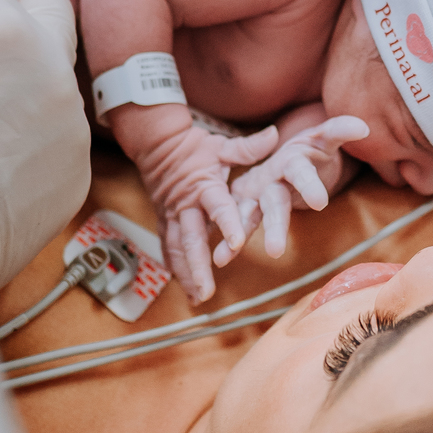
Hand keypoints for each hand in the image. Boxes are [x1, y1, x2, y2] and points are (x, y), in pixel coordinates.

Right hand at [136, 119, 279, 303]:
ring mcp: (172, 216)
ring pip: (177, 250)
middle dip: (198, 267)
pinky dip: (176, 269)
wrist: (157, 144)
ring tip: (198, 298)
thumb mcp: (222, 146)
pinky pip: (168, 249)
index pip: (218, 208)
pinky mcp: (165, 222)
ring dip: (187, 274)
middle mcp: (186, 206)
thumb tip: (275, 134)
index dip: (228, 225)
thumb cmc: (195, 147)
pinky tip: (186, 289)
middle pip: (191, 240)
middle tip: (208, 291)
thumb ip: (248, 148)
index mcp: (204, 187)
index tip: (238, 242)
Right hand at [227, 115, 369, 258]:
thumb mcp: (323, 139)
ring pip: (248, 214)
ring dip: (238, 234)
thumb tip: (363, 128)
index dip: (308, 185)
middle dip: (274, 224)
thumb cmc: (309, 151)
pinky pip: (238, 227)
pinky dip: (227, 244)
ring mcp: (256, 194)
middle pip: (273, 201)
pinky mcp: (249, 209)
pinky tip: (219, 260)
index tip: (319, 203)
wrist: (288, 157)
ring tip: (224, 257)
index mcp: (292, 159)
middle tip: (275, 250)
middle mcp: (270, 177)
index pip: (300, 171)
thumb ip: (339, 131)